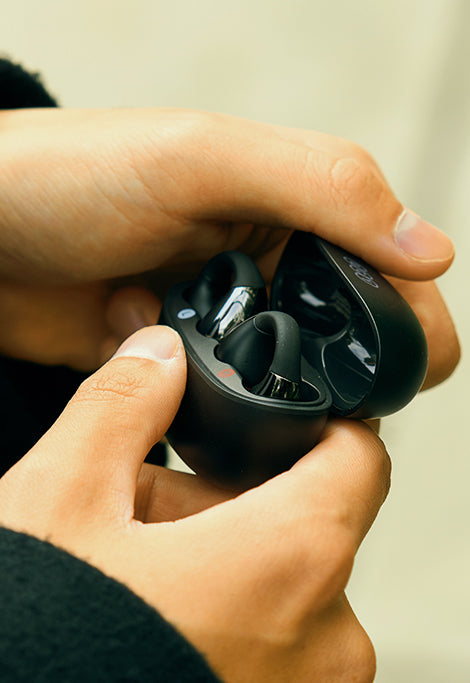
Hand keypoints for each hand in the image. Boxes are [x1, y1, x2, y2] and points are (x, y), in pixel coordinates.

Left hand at [0, 108, 458, 381]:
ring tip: (191, 352)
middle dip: (327, 373)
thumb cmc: (78, 177)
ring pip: (284, 385)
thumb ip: (325, 190)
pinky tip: (144, 349)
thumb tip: (432, 251)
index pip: (393, 277)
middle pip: (345, 345)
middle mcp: (272, 267)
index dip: (408, 328)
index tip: (388, 368)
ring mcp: (229, 320)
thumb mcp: (205, 159)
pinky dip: (192, 397)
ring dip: (251, 388)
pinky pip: (221, 405)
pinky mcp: (185, 364)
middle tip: (286, 375)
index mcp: (298, 210)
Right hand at [0, 326, 389, 681]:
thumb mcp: (61, 503)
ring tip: (133, 571)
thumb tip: (158, 357)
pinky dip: (220, 612)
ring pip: (277, 580)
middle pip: (295, 518)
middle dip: (217, 500)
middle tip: (141, 514)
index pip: (357, 456)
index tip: (272, 414)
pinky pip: (269, 636)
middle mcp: (322, 641)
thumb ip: (122, 407)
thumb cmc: (41, 650)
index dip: (315, 420)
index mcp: (291, 564)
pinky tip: (154, 612)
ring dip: (212, 559)